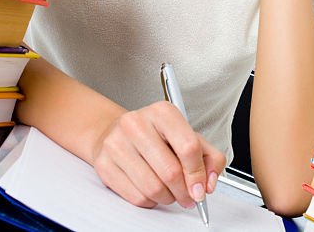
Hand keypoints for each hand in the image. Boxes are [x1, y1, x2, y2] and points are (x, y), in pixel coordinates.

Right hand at [92, 101, 225, 209]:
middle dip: (184, 192)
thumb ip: (208, 157)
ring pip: (153, 188)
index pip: (189, 147)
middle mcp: (137, 123)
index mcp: (163, 112)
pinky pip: (136, 197)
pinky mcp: (104, 164)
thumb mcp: (186, 136)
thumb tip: (210, 182)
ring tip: (170, 193)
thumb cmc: (154, 135)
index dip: (198, 174)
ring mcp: (117, 143)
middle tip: (188, 197)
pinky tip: (152, 191)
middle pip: (171, 172)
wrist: (115, 131)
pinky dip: (150, 201)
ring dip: (168, 199)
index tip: (201, 190)